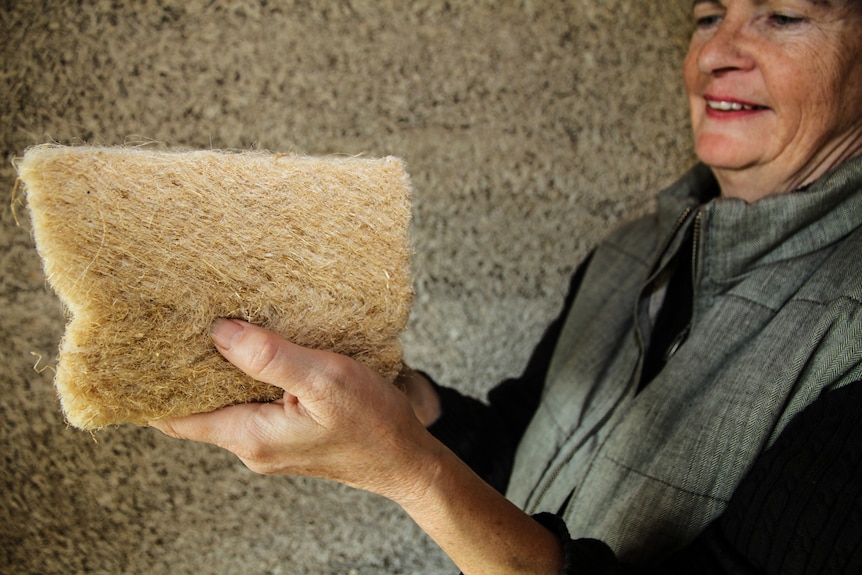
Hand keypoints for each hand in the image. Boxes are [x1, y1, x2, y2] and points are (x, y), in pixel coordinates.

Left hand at [150, 319, 441, 502]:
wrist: (408, 461)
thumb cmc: (372, 425)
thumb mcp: (323, 381)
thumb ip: (270, 358)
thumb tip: (220, 333)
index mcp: (249, 436)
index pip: (176, 419)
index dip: (152, 388)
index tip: (138, 351)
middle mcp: (252, 444)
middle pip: (198, 409)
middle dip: (184, 371)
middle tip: (174, 326)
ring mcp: (271, 441)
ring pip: (227, 404)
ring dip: (218, 372)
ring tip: (213, 329)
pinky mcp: (290, 434)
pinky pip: (254, 403)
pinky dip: (246, 378)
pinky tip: (258, 351)